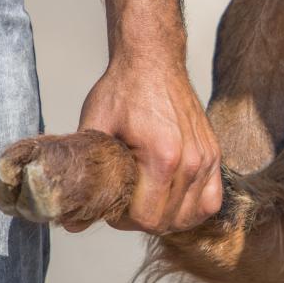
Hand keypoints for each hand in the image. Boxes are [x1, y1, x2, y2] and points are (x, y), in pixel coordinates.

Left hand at [74, 54, 221, 232]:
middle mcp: (191, 161)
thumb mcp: (94, 128)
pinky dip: (193, 209)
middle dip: (140, 221)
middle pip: (168, 221)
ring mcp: (207, 158)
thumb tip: (68, 220)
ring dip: (167, 218)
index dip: (122, 221)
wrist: (154, 61)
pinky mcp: (214, 154)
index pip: (147, 218)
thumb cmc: (123, 91)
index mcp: (162, 157)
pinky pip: (211, 200)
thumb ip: (84, 176)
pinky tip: (174, 202)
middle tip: (123, 204)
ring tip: (147, 203)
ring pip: (192, 215)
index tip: (109, 206)